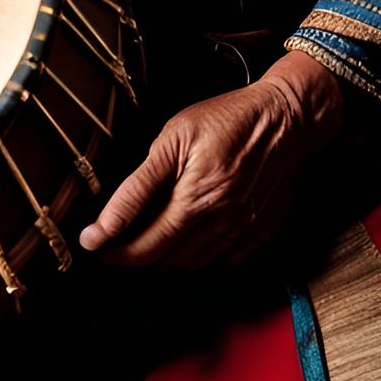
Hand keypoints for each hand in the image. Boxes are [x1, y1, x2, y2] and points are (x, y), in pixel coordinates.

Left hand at [77, 50, 346, 268]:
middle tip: (113, 241)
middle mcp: (220, 226)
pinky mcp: (261, 232)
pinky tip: (189, 231)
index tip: (93, 245)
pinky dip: (200, 253)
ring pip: (192, 263)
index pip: (146, 247)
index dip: (115, 251)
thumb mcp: (174, 138)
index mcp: (196, 202)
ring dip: (165, 255)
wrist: (287, 117)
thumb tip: (105, 223)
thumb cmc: (228, 118)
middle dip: (135, 255)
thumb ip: (138, 186)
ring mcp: (244, 233)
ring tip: (147, 233)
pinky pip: (222, 259)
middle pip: (166, 260)